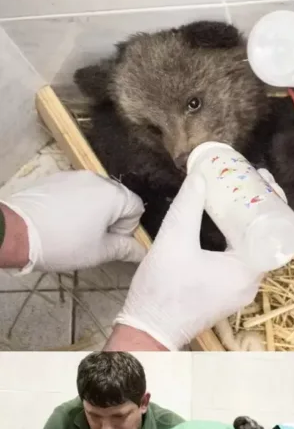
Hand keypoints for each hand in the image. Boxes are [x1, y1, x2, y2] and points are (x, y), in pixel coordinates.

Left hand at [0, 172, 145, 272]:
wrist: (16, 231)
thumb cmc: (64, 243)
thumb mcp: (99, 252)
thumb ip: (125, 249)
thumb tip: (141, 251)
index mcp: (113, 194)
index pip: (137, 208)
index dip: (127, 228)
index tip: (109, 241)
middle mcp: (96, 179)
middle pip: (116, 198)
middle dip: (111, 218)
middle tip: (93, 239)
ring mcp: (73, 176)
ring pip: (94, 194)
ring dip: (92, 211)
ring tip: (74, 231)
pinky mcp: (54, 179)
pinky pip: (74, 191)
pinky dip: (73, 204)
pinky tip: (59, 221)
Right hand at [115, 172, 264, 349]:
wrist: (147, 332)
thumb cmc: (161, 291)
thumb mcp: (173, 241)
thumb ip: (186, 207)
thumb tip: (200, 176)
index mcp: (246, 272)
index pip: (273, 232)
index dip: (271, 203)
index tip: (264, 180)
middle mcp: (250, 284)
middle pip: (266, 239)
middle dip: (260, 208)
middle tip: (252, 182)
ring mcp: (239, 291)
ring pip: (253, 250)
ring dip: (248, 224)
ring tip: (240, 197)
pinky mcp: (227, 294)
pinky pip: (241, 261)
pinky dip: (238, 240)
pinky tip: (226, 223)